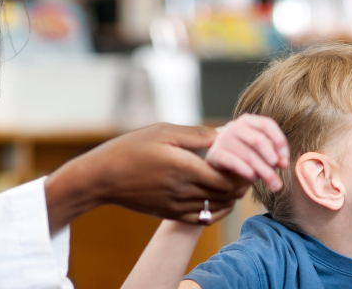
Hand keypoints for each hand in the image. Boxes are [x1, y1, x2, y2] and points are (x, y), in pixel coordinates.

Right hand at [45, 123, 249, 230]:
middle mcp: (183, 190)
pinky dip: (218, 209)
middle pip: (226, 193)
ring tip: (236, 180)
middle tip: (248, 168)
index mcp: (184, 168)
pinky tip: (221, 198)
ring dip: (232, 195)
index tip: (248, 158)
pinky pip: (203, 218)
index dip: (243, 170)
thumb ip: (196, 134)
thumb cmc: (131, 149)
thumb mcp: (163, 131)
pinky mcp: (170, 214)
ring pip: (217, 206)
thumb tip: (223, 134)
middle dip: (241, 182)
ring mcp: (177, 205)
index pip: (227, 176)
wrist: (102, 178)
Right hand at [206, 114, 290, 190]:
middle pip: (258, 140)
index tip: (285, 161)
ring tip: (271, 183)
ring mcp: (223, 138)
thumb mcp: (261, 151)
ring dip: (263, 171)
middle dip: (272, 159)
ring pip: (248, 155)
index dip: (280, 142)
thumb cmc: (246, 155)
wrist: (221, 165)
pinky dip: (247, 171)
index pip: (267, 124)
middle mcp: (234, 126)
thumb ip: (274, 153)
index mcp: (248, 120)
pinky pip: (234, 162)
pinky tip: (254, 178)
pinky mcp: (214, 153)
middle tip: (279, 173)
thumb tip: (284, 163)